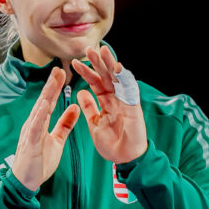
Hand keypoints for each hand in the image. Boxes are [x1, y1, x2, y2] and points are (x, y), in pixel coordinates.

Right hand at [11, 67, 80, 190]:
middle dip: (51, 85)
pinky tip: (44, 104)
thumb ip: (65, 124)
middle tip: (59, 69)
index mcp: (41, 123)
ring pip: (39, 111)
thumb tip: (74, 107)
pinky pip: (35, 127)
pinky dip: (40, 115)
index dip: (56, 87)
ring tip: (53, 81)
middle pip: (44, 101)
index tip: (63, 72)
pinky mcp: (29, 143)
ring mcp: (30, 133)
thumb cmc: (39, 162)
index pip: (49, 102)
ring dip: (46, 95)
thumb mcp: (57, 140)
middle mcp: (34, 124)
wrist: (26, 182)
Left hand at [72, 46, 147, 163]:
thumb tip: (81, 92)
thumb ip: (89, 108)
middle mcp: (117, 99)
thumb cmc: (112, 144)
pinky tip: (118, 67)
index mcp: (107, 102)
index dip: (86, 72)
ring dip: (110, 64)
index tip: (74, 63)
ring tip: (103, 51)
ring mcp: (126, 101)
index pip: (96, 83)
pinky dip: (124, 78)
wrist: (125, 159)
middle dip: (97, 63)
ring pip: (118, 79)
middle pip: (106, 76)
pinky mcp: (133, 107)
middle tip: (88, 49)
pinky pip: (129, 90)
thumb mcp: (95, 124)